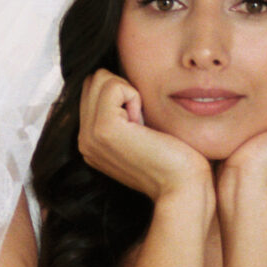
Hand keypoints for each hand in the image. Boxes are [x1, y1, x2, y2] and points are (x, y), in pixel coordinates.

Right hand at [77, 70, 214, 206]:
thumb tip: (116, 80)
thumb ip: (120, 113)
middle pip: (92, 81)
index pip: (92, 90)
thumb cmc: (173, 159)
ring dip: (128, 92)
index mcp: (90, 141)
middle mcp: (83, 140)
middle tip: (141, 122)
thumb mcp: (139, 133)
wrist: (183, 187)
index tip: (140, 124)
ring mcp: (89, 136)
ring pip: (99, 79)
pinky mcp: (103, 129)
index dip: (120, 94)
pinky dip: (133, 96)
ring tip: (141, 124)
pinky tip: (142, 124)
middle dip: (121, 89)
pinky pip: (113, 86)